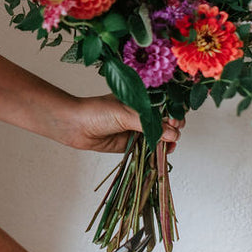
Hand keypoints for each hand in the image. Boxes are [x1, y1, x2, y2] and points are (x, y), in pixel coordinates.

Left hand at [52, 94, 184, 152]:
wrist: (75, 126)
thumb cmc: (97, 111)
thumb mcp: (125, 114)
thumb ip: (150, 125)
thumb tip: (173, 134)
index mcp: (140, 99)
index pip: (165, 104)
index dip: (174, 112)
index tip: (177, 120)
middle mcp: (140, 113)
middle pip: (165, 121)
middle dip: (173, 128)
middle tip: (173, 133)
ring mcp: (136, 128)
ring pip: (159, 136)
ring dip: (168, 141)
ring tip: (170, 145)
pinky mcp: (131, 143)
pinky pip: (149, 147)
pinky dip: (158, 151)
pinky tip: (163, 152)